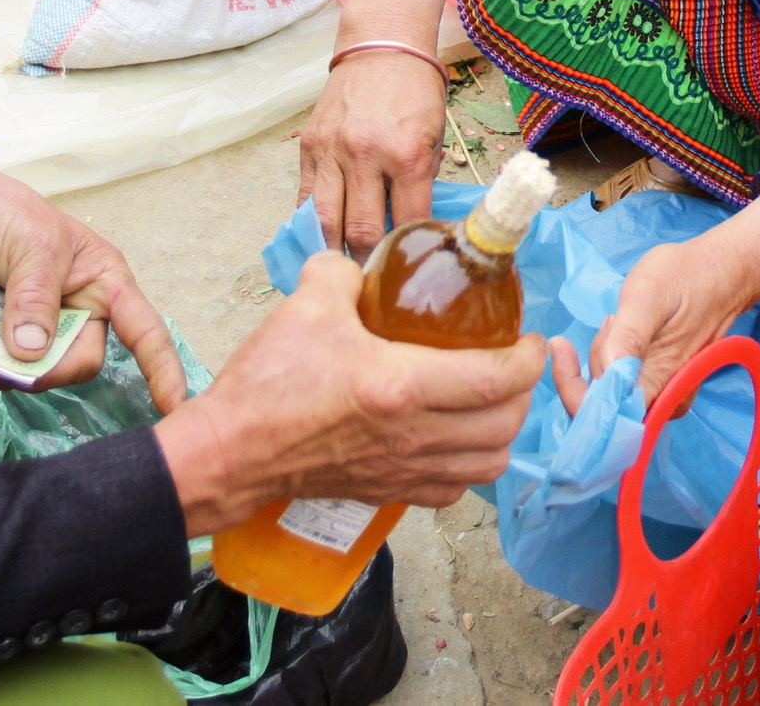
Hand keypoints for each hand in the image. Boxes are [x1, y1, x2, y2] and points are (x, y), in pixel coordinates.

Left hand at [0, 163, 188, 410]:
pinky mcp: (13, 341)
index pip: (144, 330)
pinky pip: (9, 372)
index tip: (173, 404)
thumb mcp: (32, 249)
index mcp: (106, 284)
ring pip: (42, 373)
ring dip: (10, 365)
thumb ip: (35, 300)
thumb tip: (33, 354)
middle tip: (11, 349)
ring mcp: (47, 330)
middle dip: (48, 365)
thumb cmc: (11, 217)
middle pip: (81, 362)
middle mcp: (83, 311)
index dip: (162, 368)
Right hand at [156, 253, 544, 532]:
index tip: (529, 338)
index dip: (527, 358)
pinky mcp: (388, 493)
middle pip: (504, 426)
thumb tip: (362, 266)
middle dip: (524, 393)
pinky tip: (456, 439)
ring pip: (488, 465)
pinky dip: (469, 465)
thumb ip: (344, 272)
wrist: (230, 452)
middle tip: (514, 362)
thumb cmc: (267, 384)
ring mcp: (403, 471)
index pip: (495, 379)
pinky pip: (453, 489)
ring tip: (494, 401)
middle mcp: (413, 436)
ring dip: (503, 432)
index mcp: (401, 387)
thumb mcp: (309, 303)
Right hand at [299, 0, 453, 256]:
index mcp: (405, 154)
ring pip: (325, 221)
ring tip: (342, 273)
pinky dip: (312, 223)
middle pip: (359, 230)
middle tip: (371, 283)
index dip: (406, 252)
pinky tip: (319, 241)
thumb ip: (422, 181)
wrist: (380, 46)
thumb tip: (414, 227)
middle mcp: (365, 155)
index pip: (406, 221)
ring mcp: (331, 151)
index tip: (405, 271)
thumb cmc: (416, 92)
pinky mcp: (309, 146)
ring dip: (333, 251)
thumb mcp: (434, 135)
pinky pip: (305, 197)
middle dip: (366, 262)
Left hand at [592, 184, 759, 401]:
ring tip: (621, 320)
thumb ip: (628, 337)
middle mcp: (662, 402)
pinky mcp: (665, 385)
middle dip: (593, 362)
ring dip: (604, 356)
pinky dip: (614, 359)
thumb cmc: (686, 278)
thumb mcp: (648, 296)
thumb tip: (608, 374)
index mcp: (658, 386)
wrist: (723, 272)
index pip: (601, 417)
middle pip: (601, 403)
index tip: (560, 347)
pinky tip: (625, 331)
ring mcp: (665, 395)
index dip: (571, 389)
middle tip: (611, 321)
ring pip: (610, 392)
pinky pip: (624, 384)